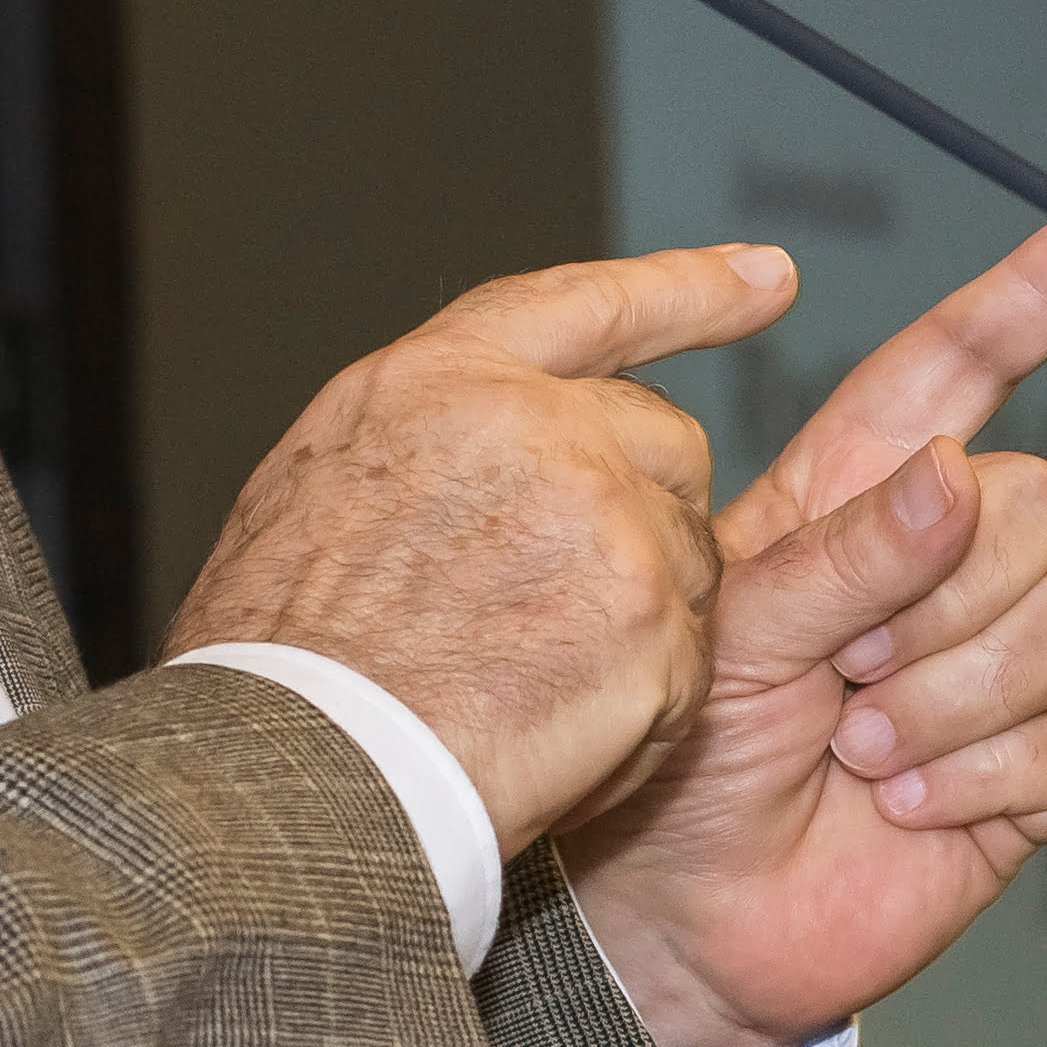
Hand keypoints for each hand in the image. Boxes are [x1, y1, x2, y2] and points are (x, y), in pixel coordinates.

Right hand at [169, 244, 800, 853]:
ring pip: (690, 557)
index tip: (764, 276)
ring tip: (525, 682)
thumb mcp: (314, 486)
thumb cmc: (281, 657)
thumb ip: (430, 440)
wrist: (297, 770)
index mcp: (440, 382)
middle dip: (643, 514)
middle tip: (558, 605)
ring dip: (640, 619)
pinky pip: (691, 663)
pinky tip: (552, 733)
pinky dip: (642, 710)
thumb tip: (486, 446)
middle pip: (665, 441)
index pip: (588, 306)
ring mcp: (607, 522)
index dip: (686, 289)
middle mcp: (536, 427)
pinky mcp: (654, 625)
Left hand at [565, 192, 1046, 1046]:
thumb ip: (845, 550)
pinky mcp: (1032, 769)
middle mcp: (947, 566)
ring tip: (855, 746)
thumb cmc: (683, 755)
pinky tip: (899, 804)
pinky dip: (972, 778)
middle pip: (1037, 498)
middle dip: (939, 590)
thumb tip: (958, 473)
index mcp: (864, 497)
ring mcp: (998, 666)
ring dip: (945, 696)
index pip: (966, 364)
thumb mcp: (733, 628)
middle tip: (840, 665)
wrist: (687, 918)